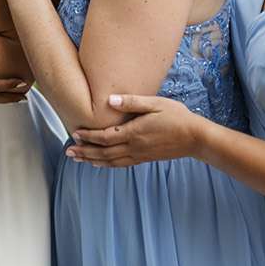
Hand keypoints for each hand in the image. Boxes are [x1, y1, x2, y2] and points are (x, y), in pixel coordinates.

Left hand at [67, 94, 205, 167]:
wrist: (195, 138)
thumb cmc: (177, 117)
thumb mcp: (155, 104)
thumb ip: (132, 102)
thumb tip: (109, 100)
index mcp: (134, 133)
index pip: (105, 136)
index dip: (88, 136)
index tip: (75, 133)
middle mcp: (134, 147)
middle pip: (103, 152)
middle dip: (85, 152)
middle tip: (69, 152)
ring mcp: (139, 155)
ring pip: (111, 161)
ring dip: (93, 160)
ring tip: (79, 159)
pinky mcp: (145, 158)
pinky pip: (121, 164)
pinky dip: (108, 165)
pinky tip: (101, 163)